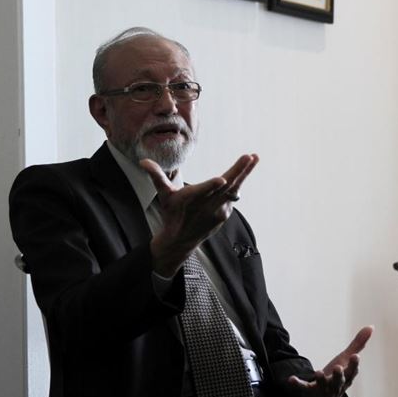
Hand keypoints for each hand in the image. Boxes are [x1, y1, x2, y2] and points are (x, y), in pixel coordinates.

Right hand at [142, 154, 258, 276]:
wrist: (181, 239)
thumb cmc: (172, 213)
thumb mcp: (163, 195)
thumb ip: (156, 176)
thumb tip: (143, 161)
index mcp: (189, 199)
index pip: (202, 192)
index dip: (211, 186)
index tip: (222, 179)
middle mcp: (205, 206)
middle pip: (224, 187)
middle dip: (238, 171)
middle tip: (248, 157)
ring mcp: (217, 211)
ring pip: (233, 190)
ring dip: (245, 173)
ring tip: (254, 158)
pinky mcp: (224, 215)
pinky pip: (232, 196)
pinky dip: (238, 184)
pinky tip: (245, 170)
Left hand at [289, 326, 373, 396]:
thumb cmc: (337, 376)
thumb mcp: (346, 360)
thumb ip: (358, 344)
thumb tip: (371, 326)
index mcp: (346, 377)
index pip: (352, 371)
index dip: (353, 365)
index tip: (355, 356)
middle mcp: (336, 385)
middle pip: (338, 381)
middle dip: (338, 375)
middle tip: (338, 368)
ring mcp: (322, 389)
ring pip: (323, 385)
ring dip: (321, 379)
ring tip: (319, 372)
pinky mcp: (309, 391)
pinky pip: (303, 388)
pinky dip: (298, 384)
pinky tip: (291, 379)